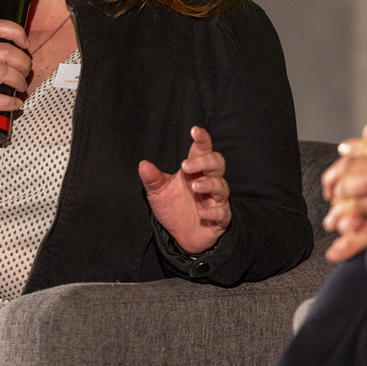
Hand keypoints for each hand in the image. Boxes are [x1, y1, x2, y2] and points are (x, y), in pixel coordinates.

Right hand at [0, 19, 30, 148]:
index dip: (16, 32)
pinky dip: (10, 102)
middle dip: (23, 61)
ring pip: (4, 72)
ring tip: (20, 85)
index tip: (24, 42)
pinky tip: (14, 102)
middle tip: (25, 69)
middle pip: (6, 51)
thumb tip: (13, 50)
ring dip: (19, 80)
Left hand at [139, 126, 231, 253]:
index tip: (194, 130)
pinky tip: (202, 213)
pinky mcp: (220, 218)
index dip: (202, 139)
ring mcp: (216, 200)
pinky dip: (214, 211)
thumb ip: (152, 179)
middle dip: (204, 162)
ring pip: (222, 186)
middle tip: (186, 166)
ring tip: (194, 186)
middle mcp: (208, 181)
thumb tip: (143, 164)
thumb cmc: (172, 207)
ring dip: (209, 184)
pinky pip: (223, 213)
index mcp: (194, 170)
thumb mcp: (157, 192)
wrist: (180, 236)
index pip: (202, 150)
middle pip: (217, 163)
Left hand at [323, 119, 366, 260]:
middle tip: (331, 202)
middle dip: (335, 191)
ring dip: (338, 217)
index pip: (357, 151)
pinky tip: (338, 253)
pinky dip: (351, 243)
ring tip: (332, 227)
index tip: (338, 172)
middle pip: (348, 177)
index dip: (343, 163)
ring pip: (353, 203)